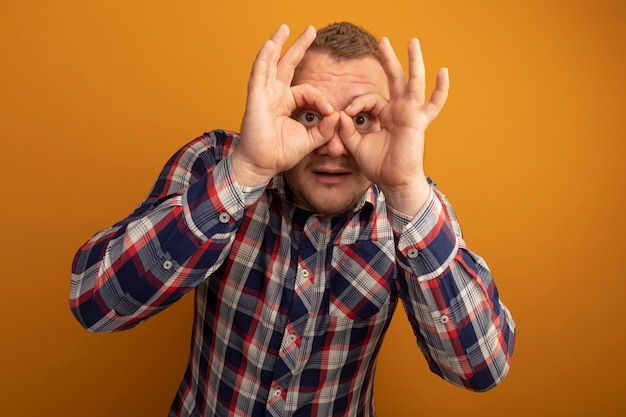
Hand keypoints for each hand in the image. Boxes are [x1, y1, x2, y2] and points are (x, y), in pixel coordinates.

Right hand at [232, 25, 338, 186]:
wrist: (263, 165)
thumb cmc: (281, 153)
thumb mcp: (310, 139)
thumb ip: (325, 128)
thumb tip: (338, 115)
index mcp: (286, 103)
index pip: (308, 92)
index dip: (321, 99)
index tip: (330, 112)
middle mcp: (274, 95)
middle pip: (287, 65)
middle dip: (299, 46)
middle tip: (311, 29)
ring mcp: (263, 95)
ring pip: (271, 64)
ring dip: (277, 44)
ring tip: (284, 28)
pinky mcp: (256, 99)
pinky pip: (259, 74)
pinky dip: (264, 58)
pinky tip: (270, 44)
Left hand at [339, 37, 448, 214]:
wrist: (394, 181)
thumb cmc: (379, 166)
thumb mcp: (356, 146)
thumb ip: (347, 130)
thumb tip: (339, 113)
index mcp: (385, 115)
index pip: (370, 99)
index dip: (356, 103)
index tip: (346, 114)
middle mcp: (399, 110)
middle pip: (394, 79)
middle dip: (388, 60)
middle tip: (382, 41)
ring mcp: (410, 113)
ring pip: (413, 82)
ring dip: (413, 61)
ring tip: (412, 41)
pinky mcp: (418, 120)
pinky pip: (434, 103)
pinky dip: (440, 89)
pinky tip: (443, 71)